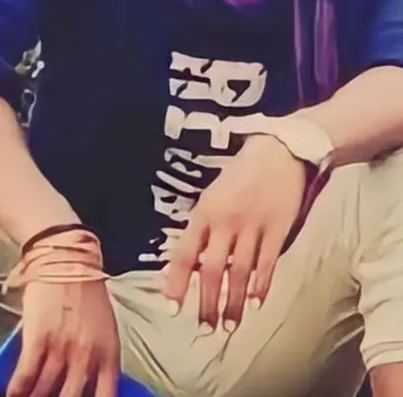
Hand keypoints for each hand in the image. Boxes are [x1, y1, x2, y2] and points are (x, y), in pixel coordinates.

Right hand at [7, 281, 119, 396]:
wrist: (69, 259)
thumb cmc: (88, 293)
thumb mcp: (104, 328)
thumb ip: (99, 359)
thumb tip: (89, 387)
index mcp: (108, 353)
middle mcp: (87, 354)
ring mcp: (62, 347)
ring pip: (44, 392)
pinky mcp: (39, 337)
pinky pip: (25, 377)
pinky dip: (17, 391)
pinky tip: (14, 394)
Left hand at [164, 136, 306, 331]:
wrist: (280, 151)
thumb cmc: (243, 170)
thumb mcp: (214, 192)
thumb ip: (205, 225)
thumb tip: (194, 259)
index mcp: (206, 211)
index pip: (186, 254)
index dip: (177, 282)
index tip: (173, 307)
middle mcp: (226, 222)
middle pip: (212, 270)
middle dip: (207, 303)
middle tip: (205, 328)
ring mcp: (253, 227)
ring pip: (239, 273)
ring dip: (233, 302)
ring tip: (230, 325)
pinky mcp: (278, 230)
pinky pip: (267, 264)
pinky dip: (260, 286)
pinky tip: (256, 302)